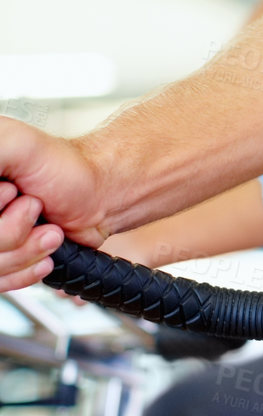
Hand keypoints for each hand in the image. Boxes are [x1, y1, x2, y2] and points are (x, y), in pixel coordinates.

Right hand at [0, 118, 106, 291]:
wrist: (99, 196)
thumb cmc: (63, 165)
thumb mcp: (15, 144)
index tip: (11, 192)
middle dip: (10, 232)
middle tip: (35, 207)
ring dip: (24, 251)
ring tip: (48, 230)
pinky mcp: (1, 259)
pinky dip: (24, 271)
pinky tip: (43, 254)